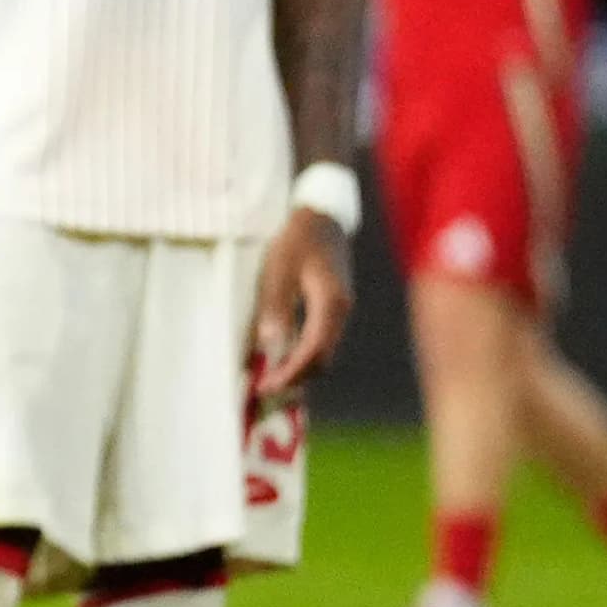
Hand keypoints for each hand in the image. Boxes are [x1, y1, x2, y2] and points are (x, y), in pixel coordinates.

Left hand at [252, 207, 353, 393]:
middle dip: (295, 377)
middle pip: (322, 357)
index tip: (267, 385)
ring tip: (271, 379)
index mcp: (331, 302)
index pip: (313, 349)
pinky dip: (304, 354)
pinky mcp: (334, 307)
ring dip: (300, 369)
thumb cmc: (297, 239)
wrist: (323, 217)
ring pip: (324, 351)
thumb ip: (275, 305)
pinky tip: (284, 359)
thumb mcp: (279, 268)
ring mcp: (341, 310)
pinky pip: (322, 340)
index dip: (291, 372)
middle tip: (265, 388)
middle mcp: (342, 310)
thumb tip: (269, 343)